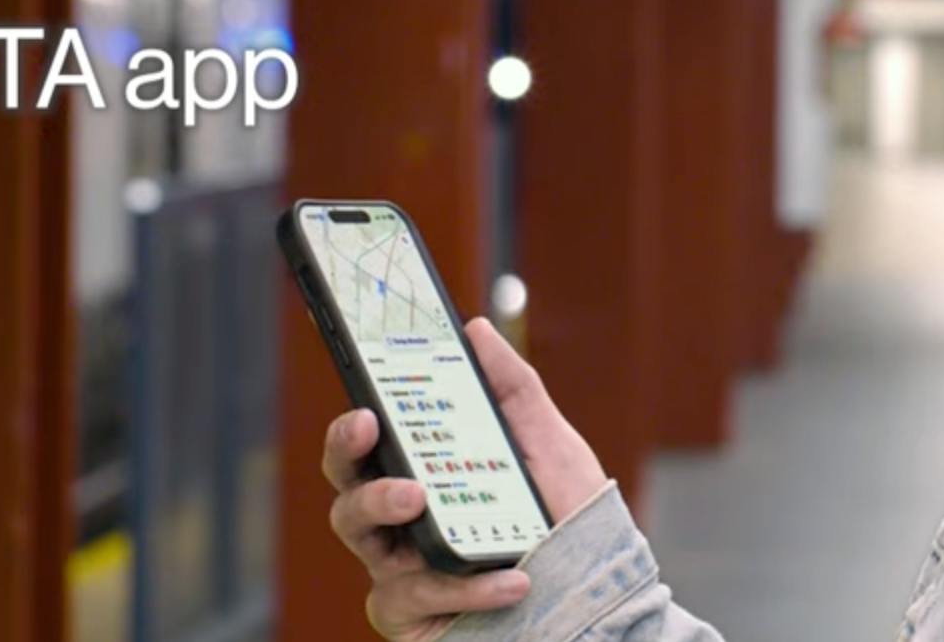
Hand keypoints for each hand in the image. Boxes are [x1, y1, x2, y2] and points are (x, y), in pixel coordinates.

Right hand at [321, 317, 610, 639]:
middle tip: (369, 429)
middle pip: (345, 484)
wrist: (598, 595)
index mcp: (423, 473)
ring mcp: (401, 571)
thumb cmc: (565, 519)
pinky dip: (461, 588)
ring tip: (419, 497)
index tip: (366, 405)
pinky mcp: (415, 617)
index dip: (352, 424)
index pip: (370, 443)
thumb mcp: (548, 447)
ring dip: (382, 506)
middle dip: (345, 452)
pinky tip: (511, 582)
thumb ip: (513, 389)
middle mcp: (401, 522)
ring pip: (359, 535)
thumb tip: (475, 331)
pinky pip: (411, 597)